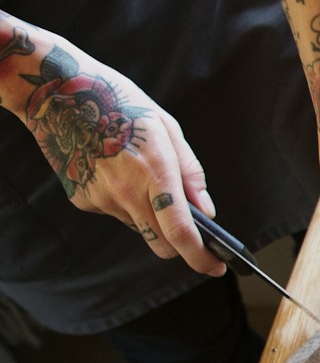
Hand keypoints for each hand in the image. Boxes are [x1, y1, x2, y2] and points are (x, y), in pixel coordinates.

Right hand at [17, 47, 226, 275]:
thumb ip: (190, 173)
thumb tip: (207, 212)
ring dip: (151, 217)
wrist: (59, 94)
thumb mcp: (167, 128)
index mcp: (155, 171)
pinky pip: (115, 213)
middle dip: (180, 246)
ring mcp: (101, 198)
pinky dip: (125, 203)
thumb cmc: (119, 103)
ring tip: (141, 177)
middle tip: (191, 233)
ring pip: (140, 228)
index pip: (181, 231)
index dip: (202, 257)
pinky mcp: (83, 200)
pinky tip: (116, 173)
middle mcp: (127, 191)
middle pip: (161, 244)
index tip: (216, 268)